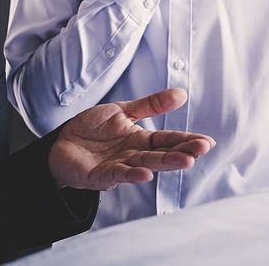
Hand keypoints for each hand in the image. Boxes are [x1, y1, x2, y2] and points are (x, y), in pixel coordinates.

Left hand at [48, 87, 215, 190]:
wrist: (60, 142)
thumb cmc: (92, 129)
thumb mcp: (123, 110)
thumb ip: (151, 105)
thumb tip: (181, 93)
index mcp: (140, 139)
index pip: (168, 139)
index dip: (187, 140)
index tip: (207, 142)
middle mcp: (133, 154)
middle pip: (161, 153)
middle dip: (182, 152)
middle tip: (202, 150)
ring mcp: (118, 166)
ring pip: (145, 165)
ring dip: (164, 164)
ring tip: (185, 161)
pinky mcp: (100, 176)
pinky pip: (118, 175)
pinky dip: (132, 175)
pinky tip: (146, 174)